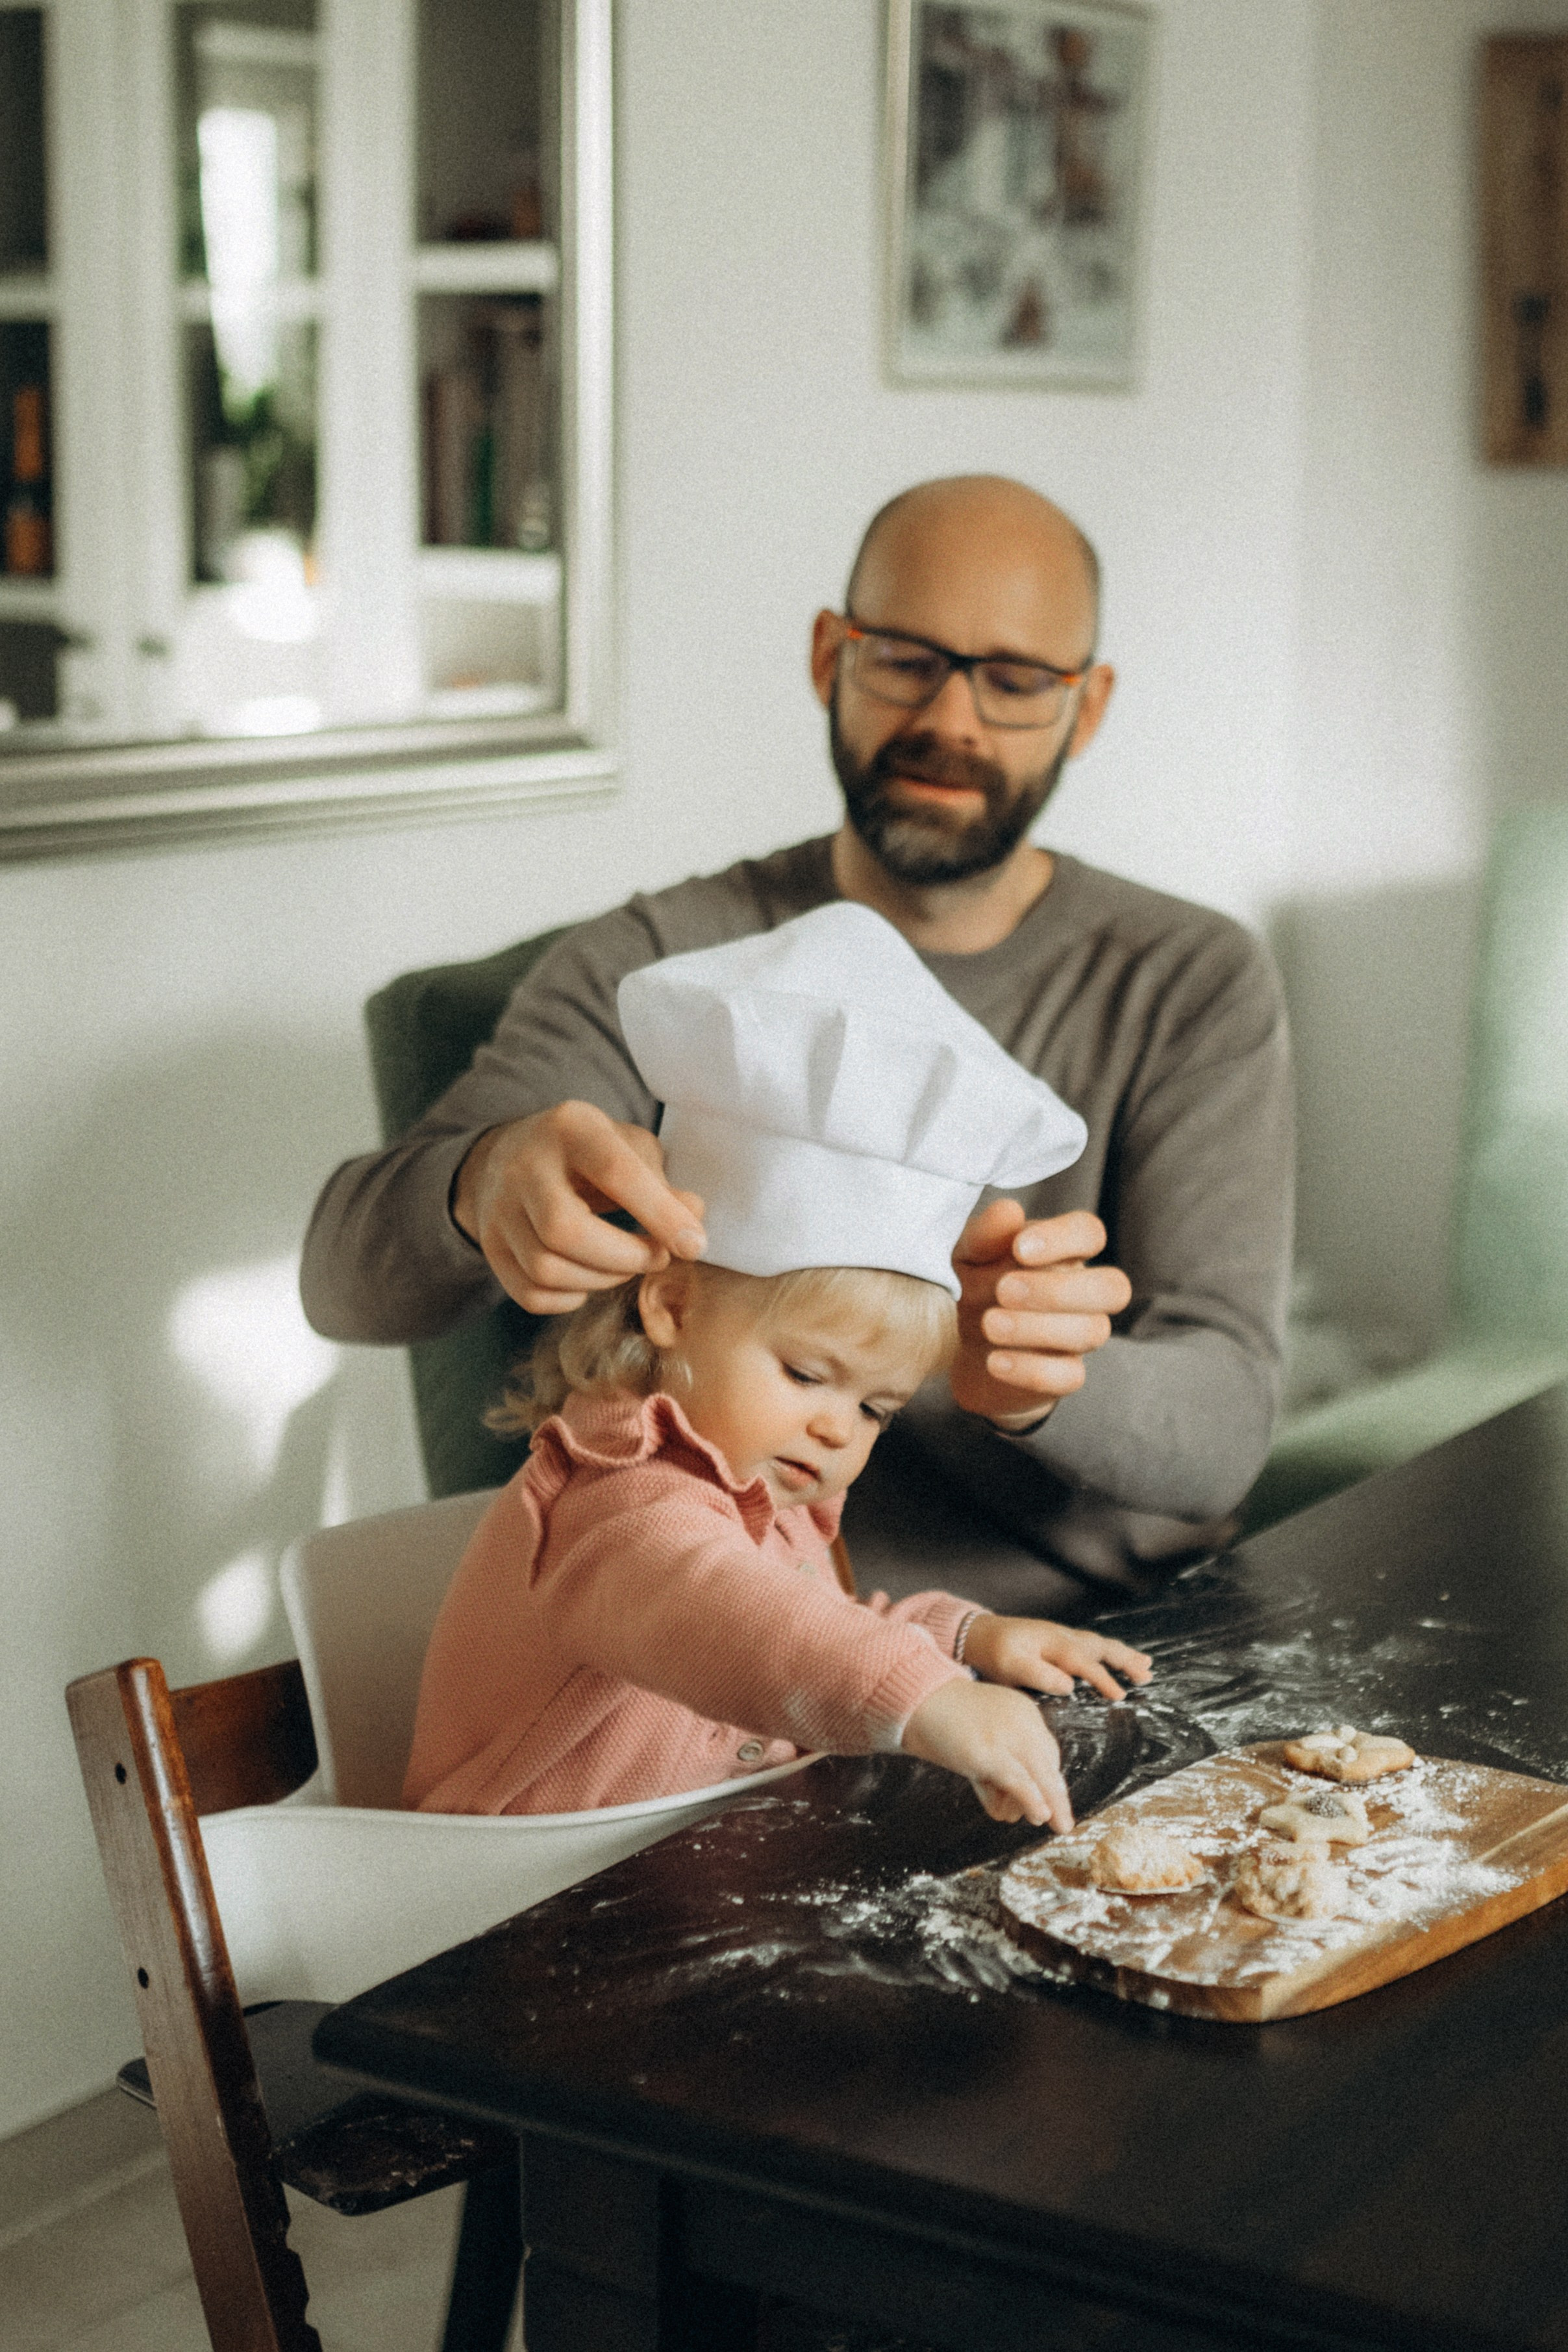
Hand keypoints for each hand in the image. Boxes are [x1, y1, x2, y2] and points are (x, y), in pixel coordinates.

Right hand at [451, 1101, 706, 1314]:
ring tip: (625, 1266)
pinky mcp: (490, 1245)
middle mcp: (524, 1164)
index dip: (659, 1214)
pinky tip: (587, 1278)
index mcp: (570, 1127)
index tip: (693, 1245)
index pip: (614, 1172)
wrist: (512, 1156)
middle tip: (655, 1258)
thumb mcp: (629, 1147)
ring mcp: (499, 1207)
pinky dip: (568, 1298)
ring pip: (546, 1268)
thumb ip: (663, 1184)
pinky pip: (530, 1293)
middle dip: (623, 1258)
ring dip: (600, 1280)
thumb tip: (693, 1229)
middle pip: (565, 1230)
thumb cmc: (589, 1154)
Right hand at [903, 1679, 1072, 1828]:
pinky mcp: (990, 1753)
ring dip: (1048, 1804)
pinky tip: (1040, 1816)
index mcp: (1023, 1711)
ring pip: (1041, 1777)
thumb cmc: (942, 1718)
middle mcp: (1022, 1721)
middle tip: (1063, 1822)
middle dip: (1055, 1796)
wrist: (916, 1698)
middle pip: (1049, 1765)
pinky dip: (1033, 1802)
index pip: (1047, 1750)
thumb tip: (1010, 1807)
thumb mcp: (980, 1739)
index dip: (1049, 1779)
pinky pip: (1020, 1783)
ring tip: (1040, 1820)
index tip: (1051, 1800)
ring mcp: (1008, 1736)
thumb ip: (997, 1767)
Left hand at [949, 1200, 1131, 1427]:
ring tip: (989, 1324)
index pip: (1089, 1232)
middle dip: (1059, 1289)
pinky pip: (1070, 1377)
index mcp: (1064, 1251)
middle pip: (1112, 1287)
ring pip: (1091, 1332)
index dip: (1064, 1238)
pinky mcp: (1065, 1375)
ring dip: (1039, 1328)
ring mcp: (1079, 1336)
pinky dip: (1031, 1369)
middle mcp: (1083, 1293)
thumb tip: (1009, 1211)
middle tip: (1004, 1291)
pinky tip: (994, 1361)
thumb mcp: (967, 1255)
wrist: (954, 1346)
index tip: (1019, 1248)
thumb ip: (986, 1234)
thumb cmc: (971, 1285)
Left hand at [962, 1615, 1151, 1703]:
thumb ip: (1039, 1676)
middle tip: (1147, 1675)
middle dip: (1125, 1661)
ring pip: (1100, 1645)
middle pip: (1101, 1647)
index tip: (1120, 1697)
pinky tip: (1120, 1657)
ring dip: (1124, 1655)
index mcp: (1053, 1644)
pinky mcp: (1061, 1642)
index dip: (1103, 1680)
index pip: (1084, 1664)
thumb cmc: (994, 1652)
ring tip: (1146, 1667)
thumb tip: (1069, 1685)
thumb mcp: (1011, 1666)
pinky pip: (1093, 1645)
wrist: (979, 1634)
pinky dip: (1111, 1651)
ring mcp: (1064, 1637)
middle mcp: (1064, 1637)